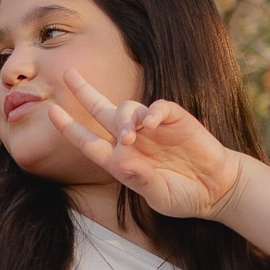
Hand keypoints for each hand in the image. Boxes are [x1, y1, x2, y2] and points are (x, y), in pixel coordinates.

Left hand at [46, 66, 252, 220]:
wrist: (217, 189)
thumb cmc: (183, 195)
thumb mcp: (159, 195)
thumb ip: (140, 179)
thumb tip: (121, 160)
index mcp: (120, 160)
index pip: (88, 142)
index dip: (70, 128)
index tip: (52, 112)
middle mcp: (132, 140)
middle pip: (101, 110)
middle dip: (84, 92)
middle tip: (68, 74)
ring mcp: (152, 128)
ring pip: (127, 109)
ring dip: (124, 120)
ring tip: (130, 137)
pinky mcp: (174, 120)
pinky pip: (158, 108)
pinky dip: (152, 113)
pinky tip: (151, 124)